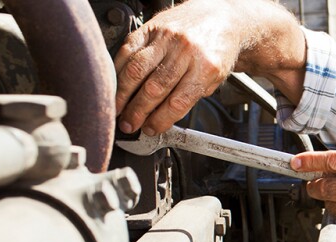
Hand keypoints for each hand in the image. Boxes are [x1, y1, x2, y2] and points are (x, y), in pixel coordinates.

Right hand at [114, 0, 239, 135]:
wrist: (220, 17)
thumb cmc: (216, 50)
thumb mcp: (214, 79)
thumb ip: (189, 97)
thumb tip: (160, 118)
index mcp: (206, 67)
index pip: (178, 102)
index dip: (160, 120)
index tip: (150, 130)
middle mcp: (185, 50)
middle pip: (154, 88)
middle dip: (137, 111)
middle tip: (129, 124)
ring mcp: (166, 37)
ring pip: (136, 69)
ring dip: (123, 94)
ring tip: (117, 109)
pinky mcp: (151, 28)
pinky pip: (128, 50)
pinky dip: (118, 70)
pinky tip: (115, 84)